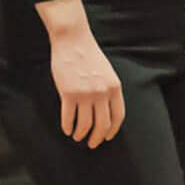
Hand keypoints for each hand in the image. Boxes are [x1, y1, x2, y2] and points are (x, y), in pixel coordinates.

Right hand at [48, 24, 124, 147]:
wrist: (73, 40)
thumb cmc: (89, 55)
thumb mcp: (107, 72)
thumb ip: (109, 90)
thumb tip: (105, 111)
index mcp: (114, 88)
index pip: (118, 117)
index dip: (112, 130)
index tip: (106, 137)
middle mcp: (102, 93)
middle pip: (102, 125)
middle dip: (97, 138)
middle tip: (92, 144)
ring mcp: (85, 94)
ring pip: (85, 125)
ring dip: (81, 134)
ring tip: (77, 137)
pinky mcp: (68, 93)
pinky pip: (68, 117)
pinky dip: (67, 127)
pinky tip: (66, 129)